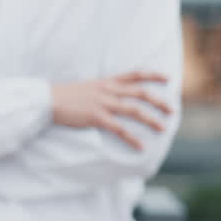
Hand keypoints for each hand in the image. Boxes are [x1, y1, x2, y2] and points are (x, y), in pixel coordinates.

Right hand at [52, 72, 171, 149]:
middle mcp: (108, 90)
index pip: (135, 74)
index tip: (168, 78)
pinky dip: (132, 138)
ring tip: (163, 128)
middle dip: (159, 101)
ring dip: (151, 120)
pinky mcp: (97, 117)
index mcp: (107, 81)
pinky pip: (119, 129)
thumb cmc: (66, 95)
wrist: (48, 100)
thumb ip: (103, 90)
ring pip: (134, 110)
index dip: (153, 75)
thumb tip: (114, 96)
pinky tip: (141, 146)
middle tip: (172, 110)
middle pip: (140, 93)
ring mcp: (103, 103)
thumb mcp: (88, 87)